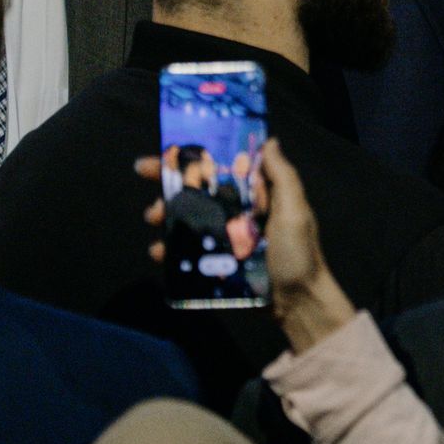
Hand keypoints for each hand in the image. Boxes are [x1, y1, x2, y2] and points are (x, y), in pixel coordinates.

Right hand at [138, 140, 354, 351]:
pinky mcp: (217, 262)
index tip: (167, 149)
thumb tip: (269, 141)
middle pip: (199, 191)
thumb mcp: (295, 211)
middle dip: (170, 180)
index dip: (198, 157)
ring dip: (166, 213)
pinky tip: (159, 252)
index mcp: (258, 195)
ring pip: (189, 219)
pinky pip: (189, 251)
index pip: (224, 167)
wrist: (296, 303)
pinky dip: (170, 249)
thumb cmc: (298, 254)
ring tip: (154, 218)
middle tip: (145, 173)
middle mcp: (240, 212)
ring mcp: (226, 238)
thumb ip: (282, 177)